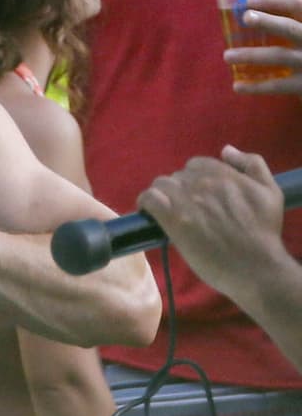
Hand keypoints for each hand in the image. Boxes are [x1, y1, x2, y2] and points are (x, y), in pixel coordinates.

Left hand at [138, 147, 284, 304]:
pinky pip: (149, 199)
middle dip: (178, 190)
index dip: (193, 180)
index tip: (195, 195)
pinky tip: (147, 212)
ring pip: (161, 185)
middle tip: (183, 209)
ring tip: (165, 212)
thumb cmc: (264, 232)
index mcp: (225, 174)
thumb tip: (226, 150)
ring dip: (161, 196)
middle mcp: (204, 182)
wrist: (254, 265)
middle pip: (177, 176)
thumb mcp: (270, 191)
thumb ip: (252, 164)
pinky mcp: (174, 220)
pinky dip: (145, 202)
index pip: (196, 164)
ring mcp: (187, 200)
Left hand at [226, 0, 301, 94]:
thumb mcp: (299, 22)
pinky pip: (277, 85)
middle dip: (268, 21)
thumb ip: (279, 8)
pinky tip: (237, 85)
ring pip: (279, 56)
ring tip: (227, 56)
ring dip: (251, 55)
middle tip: (245, 17)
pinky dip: (256, 86)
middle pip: (289, 28)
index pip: (295, 3)